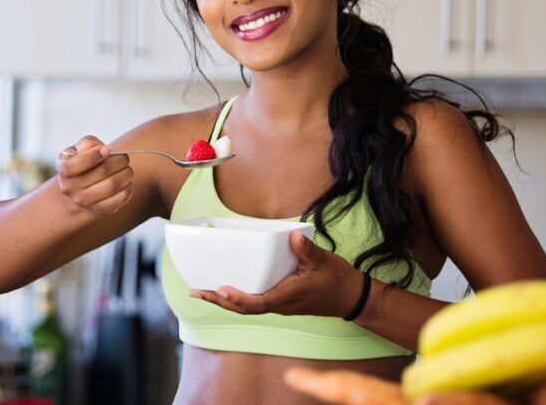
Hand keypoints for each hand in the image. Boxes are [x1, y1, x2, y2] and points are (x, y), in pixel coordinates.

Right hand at [55, 136, 133, 214]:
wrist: (78, 191)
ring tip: (127, 169)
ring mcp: (83, 201)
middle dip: (119, 161)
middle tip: (124, 157)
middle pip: (102, 172)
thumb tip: (98, 148)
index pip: (74, 165)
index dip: (93, 156)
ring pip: (113, 185)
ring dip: (126, 174)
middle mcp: (70, 187)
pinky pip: (120, 198)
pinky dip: (128, 188)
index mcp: (63, 169)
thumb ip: (87, 144)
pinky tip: (126, 182)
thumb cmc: (82, 163)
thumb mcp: (79, 149)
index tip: (107, 149)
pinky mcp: (98, 210)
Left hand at [190, 230, 366, 318]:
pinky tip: (223, 290)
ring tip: (201, 292)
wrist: (350, 298)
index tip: (220, 290)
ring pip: (246, 308)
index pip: (258, 303)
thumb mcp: (324, 261)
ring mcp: (278, 304)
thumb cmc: (337, 279)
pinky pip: (253, 302)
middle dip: (218, 301)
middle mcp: (279, 304)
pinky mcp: (279, 301)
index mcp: (288, 296)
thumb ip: (307, 250)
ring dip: (223, 301)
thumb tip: (292, 237)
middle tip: (195, 292)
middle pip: (243, 308)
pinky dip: (235, 298)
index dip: (237, 299)